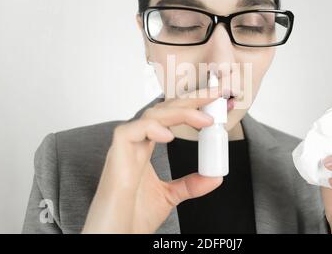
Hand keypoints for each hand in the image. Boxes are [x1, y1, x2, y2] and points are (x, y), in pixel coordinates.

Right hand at [82, 87, 222, 232]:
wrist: (116, 236)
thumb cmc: (133, 216)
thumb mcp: (170, 196)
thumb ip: (191, 184)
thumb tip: (215, 176)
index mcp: (145, 147)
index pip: (170, 116)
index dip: (192, 106)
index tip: (215, 101)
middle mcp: (136, 142)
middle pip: (164, 109)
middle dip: (190, 100)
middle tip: (216, 95)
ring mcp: (125, 146)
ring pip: (151, 115)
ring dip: (180, 113)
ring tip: (205, 119)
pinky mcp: (115, 154)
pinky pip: (131, 131)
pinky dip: (151, 129)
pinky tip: (170, 135)